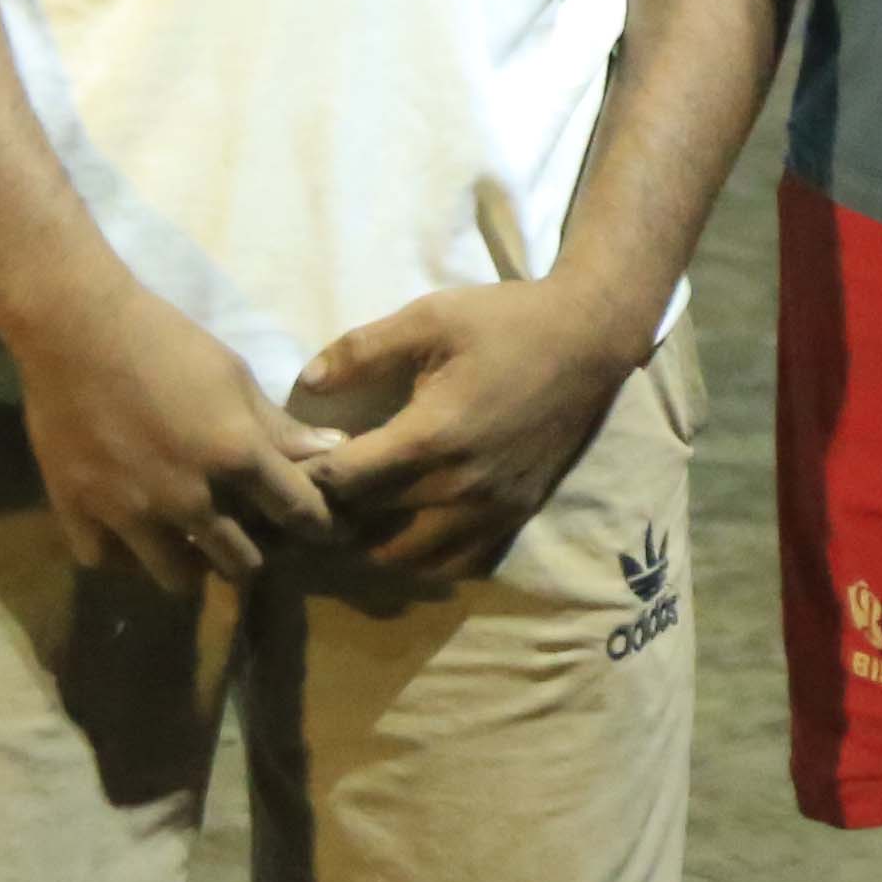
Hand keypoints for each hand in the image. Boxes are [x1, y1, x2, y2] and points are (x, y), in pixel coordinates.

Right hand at [4, 272, 343, 589]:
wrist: (73, 325)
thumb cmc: (163, 339)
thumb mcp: (232, 374)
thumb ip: (277, 424)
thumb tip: (332, 449)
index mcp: (234, 455)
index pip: (296, 512)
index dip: (314, 525)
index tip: (317, 530)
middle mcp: (186, 497)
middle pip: (240, 563)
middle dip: (254, 554)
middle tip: (247, 538)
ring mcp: (129, 513)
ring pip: (178, 580)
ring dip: (193, 566)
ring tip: (191, 543)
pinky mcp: (78, 513)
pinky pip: (108, 563)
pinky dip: (123, 555)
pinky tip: (131, 535)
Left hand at [299, 277, 642, 583]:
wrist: (588, 341)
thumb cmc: (504, 323)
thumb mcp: (429, 317)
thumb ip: (362, 350)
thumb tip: (305, 383)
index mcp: (431, 436)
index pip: (344, 482)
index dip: (308, 475)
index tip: (293, 461)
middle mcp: (458, 487)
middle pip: (367, 528)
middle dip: (331, 514)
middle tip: (310, 493)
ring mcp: (488, 510)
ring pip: (406, 559)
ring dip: (371, 542)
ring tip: (354, 512)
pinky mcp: (511, 518)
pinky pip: (451, 564)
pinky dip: (417, 557)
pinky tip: (403, 526)